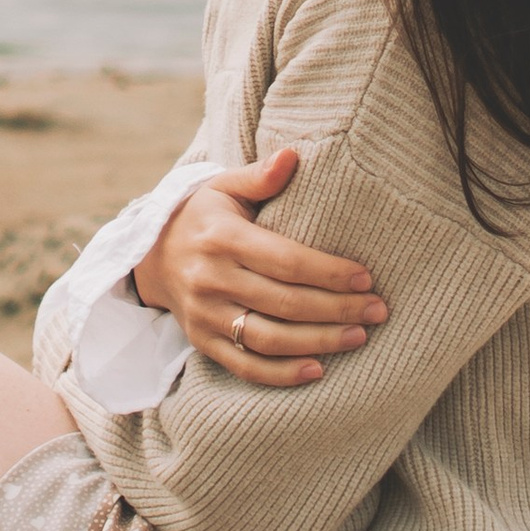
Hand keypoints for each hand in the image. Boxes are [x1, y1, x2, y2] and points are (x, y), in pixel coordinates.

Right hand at [129, 146, 387, 388]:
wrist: (152, 256)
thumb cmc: (204, 217)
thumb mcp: (223, 188)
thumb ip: (259, 177)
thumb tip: (292, 155)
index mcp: (221, 237)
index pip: (285, 260)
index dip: (329, 271)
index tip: (366, 278)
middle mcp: (210, 278)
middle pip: (283, 302)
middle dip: (337, 309)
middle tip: (377, 310)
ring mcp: (204, 315)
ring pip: (267, 338)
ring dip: (318, 342)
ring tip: (358, 337)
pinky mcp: (202, 342)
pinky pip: (245, 366)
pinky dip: (281, 374)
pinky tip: (317, 370)